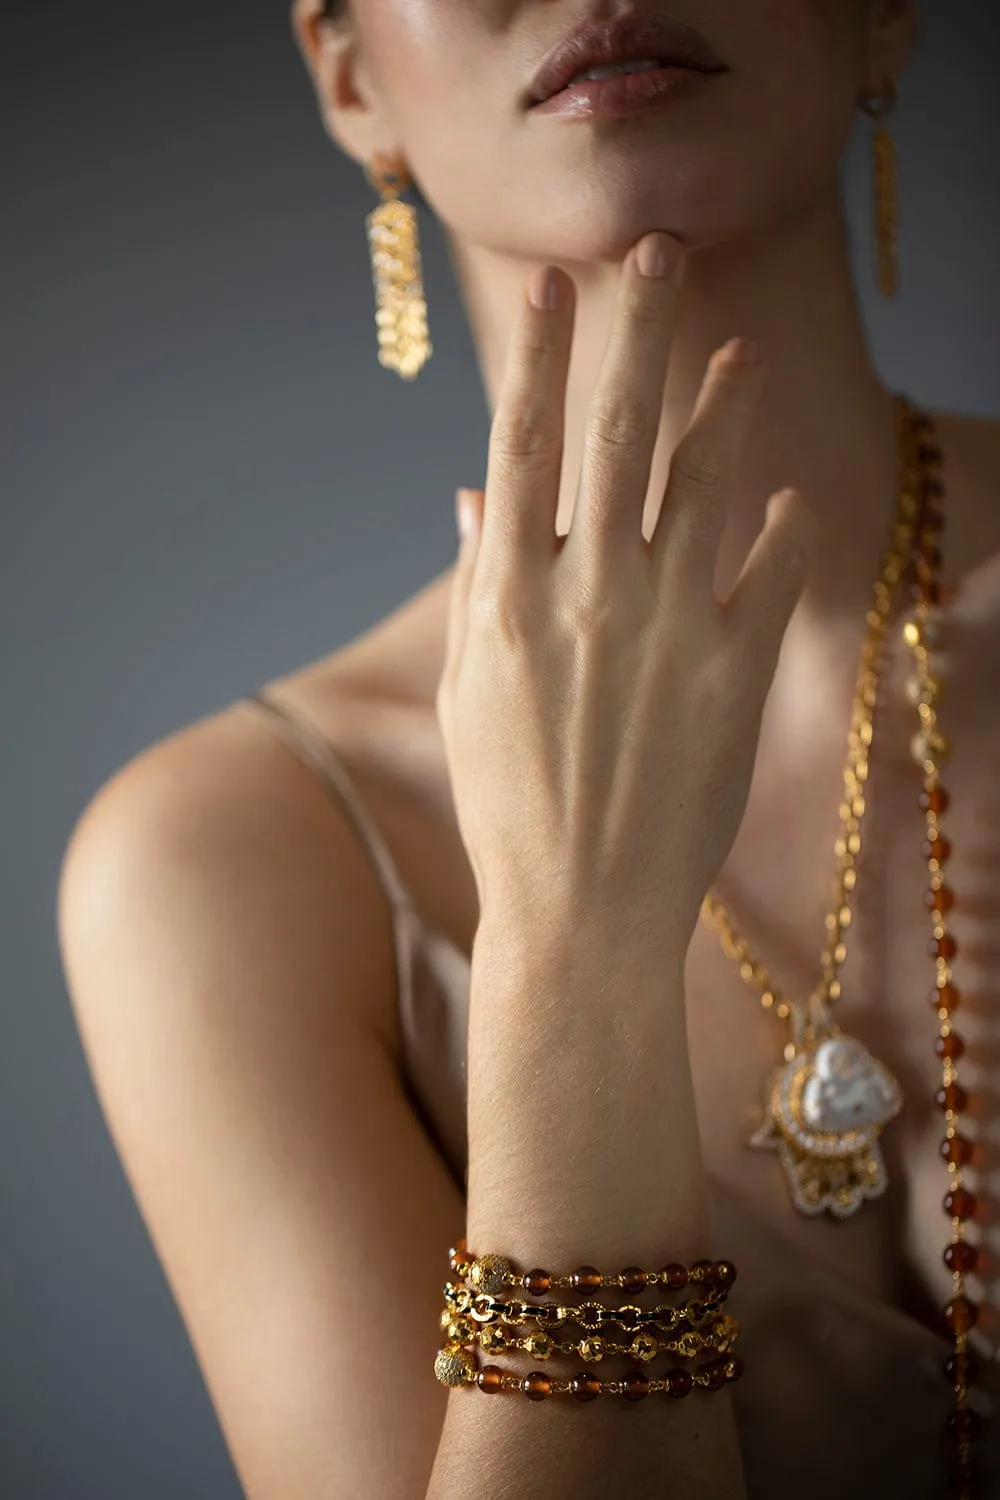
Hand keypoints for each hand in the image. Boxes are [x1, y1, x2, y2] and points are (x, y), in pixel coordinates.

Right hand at [436, 231, 815, 955]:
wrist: (580, 913)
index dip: (537, 359)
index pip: (520, 447)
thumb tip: (476, 496)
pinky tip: (794, 498)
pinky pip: (769, 575)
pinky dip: (785, 531)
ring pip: (701, 485)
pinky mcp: (730, 676)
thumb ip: (480, 584)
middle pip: (614, 434)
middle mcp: (586, 596)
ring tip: (744, 347)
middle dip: (638, 331)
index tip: (551, 287)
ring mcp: (663, 632)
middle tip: (658, 251)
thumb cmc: (510, 804)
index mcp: (509, 597)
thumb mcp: (471, 692)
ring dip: (724, 406)